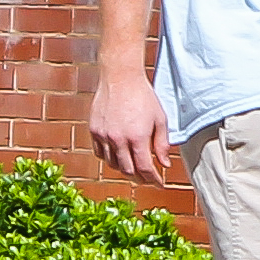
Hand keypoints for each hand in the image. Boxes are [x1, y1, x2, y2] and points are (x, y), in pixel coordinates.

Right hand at [90, 66, 174, 186]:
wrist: (120, 77)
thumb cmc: (143, 96)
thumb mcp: (160, 119)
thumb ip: (162, 144)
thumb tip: (164, 164)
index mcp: (137, 138)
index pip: (145, 169)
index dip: (154, 180)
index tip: (159, 183)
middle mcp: (118, 140)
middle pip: (128, 171)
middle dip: (140, 178)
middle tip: (148, 178)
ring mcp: (104, 136)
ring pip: (113, 165)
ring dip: (125, 169)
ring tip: (134, 167)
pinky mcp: (95, 130)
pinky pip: (100, 153)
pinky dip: (109, 159)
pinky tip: (118, 155)